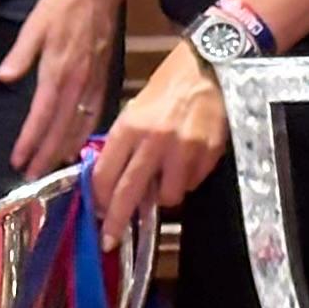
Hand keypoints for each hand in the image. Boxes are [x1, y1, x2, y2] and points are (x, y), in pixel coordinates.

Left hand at [0, 0, 123, 175]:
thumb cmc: (62, 7)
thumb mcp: (35, 25)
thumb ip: (20, 54)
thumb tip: (3, 77)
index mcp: (58, 71)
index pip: (41, 115)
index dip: (30, 141)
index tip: (19, 161)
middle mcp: (77, 83)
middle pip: (60, 129)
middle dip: (45, 155)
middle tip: (32, 177)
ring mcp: (92, 84)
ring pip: (79, 126)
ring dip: (64, 150)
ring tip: (51, 170)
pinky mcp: (102, 81)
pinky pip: (93, 115)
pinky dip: (84, 134)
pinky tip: (76, 146)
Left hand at [91, 41, 230, 239]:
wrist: (209, 66)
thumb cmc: (169, 87)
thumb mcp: (136, 110)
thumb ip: (124, 144)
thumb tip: (112, 180)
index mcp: (130, 127)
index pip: (106, 174)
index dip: (100, 198)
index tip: (98, 211)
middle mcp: (154, 141)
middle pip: (129, 193)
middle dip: (117, 221)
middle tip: (109, 241)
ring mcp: (184, 150)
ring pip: (167, 196)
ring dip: (164, 194)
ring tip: (167, 176)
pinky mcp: (209, 154)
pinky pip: (193, 183)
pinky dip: (188, 179)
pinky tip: (187, 161)